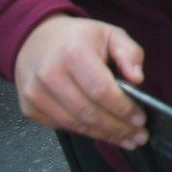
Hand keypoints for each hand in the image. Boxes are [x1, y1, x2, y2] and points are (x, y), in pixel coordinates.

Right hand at [12, 15, 148, 147]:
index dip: (123, 108)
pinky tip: (105, 133)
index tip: (141, 118)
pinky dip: (86, 132)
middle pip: (89, 112)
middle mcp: (50, 75)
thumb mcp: (110, 34)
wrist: (35, 40)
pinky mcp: (30, 109)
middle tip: (139, 135)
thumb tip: (138, 79)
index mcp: (73, 53)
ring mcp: (36, 94)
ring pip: (76, 124)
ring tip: (128, 138)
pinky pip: (63, 126)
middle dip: (118, 128)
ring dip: (105, 135)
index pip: (101, 90)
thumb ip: (129, 53)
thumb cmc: (78, 38)